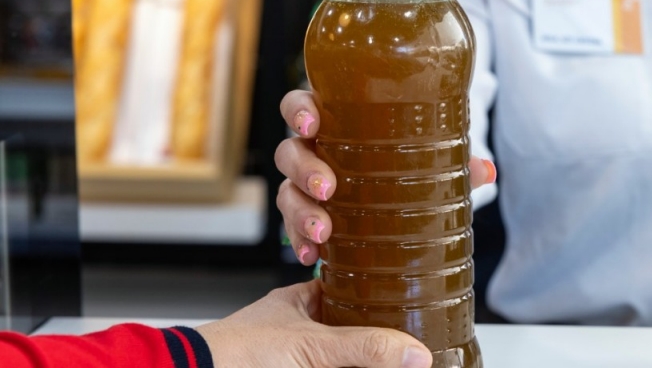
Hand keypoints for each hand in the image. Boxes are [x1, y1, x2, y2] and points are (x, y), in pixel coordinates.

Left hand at [196, 280, 432, 367]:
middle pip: (352, 332)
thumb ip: (364, 348)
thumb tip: (416, 352)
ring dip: (369, 360)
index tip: (412, 304)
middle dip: (381, 341)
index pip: (351, 291)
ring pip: (341, 357)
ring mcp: (294, 359)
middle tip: (416, 344)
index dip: (380, 297)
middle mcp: (298, 332)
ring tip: (407, 363)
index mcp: (300, 304)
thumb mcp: (310, 345)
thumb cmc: (234, 353)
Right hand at [276, 90, 496, 264]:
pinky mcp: (307, 219)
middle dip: (305, 170)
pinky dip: (300, 242)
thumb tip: (486, 171)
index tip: (312, 124)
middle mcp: (314, 152)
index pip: (301, 105)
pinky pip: (292, 230)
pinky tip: (313, 256)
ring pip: (287, 193)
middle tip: (329, 188)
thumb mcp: (427, 160)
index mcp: (337, 124)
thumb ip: (453, 162)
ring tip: (324, 233)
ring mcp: (306, 187)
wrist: (398, 206)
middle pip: (289, 152)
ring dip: (300, 212)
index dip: (299, 111)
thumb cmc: (404, 165)